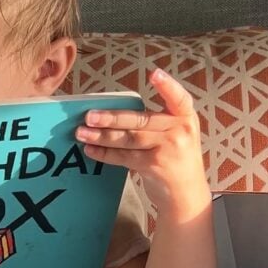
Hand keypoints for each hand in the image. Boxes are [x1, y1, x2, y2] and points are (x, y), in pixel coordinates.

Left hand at [76, 69, 209, 217]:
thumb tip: (113, 113)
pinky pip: (124, 156)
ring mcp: (167, 149)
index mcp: (185, 117)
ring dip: (102, 136)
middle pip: (141, 120)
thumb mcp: (177, 134)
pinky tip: (91, 149)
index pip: (179, 98)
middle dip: (111, 118)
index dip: (168, 86)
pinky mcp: (154, 165)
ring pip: (129, 138)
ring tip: (81, 132)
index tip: (155, 74)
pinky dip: (105, 153)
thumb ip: (157, 122)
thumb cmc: (176, 159)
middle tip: (89, 116)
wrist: (186, 193)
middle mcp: (179, 131)